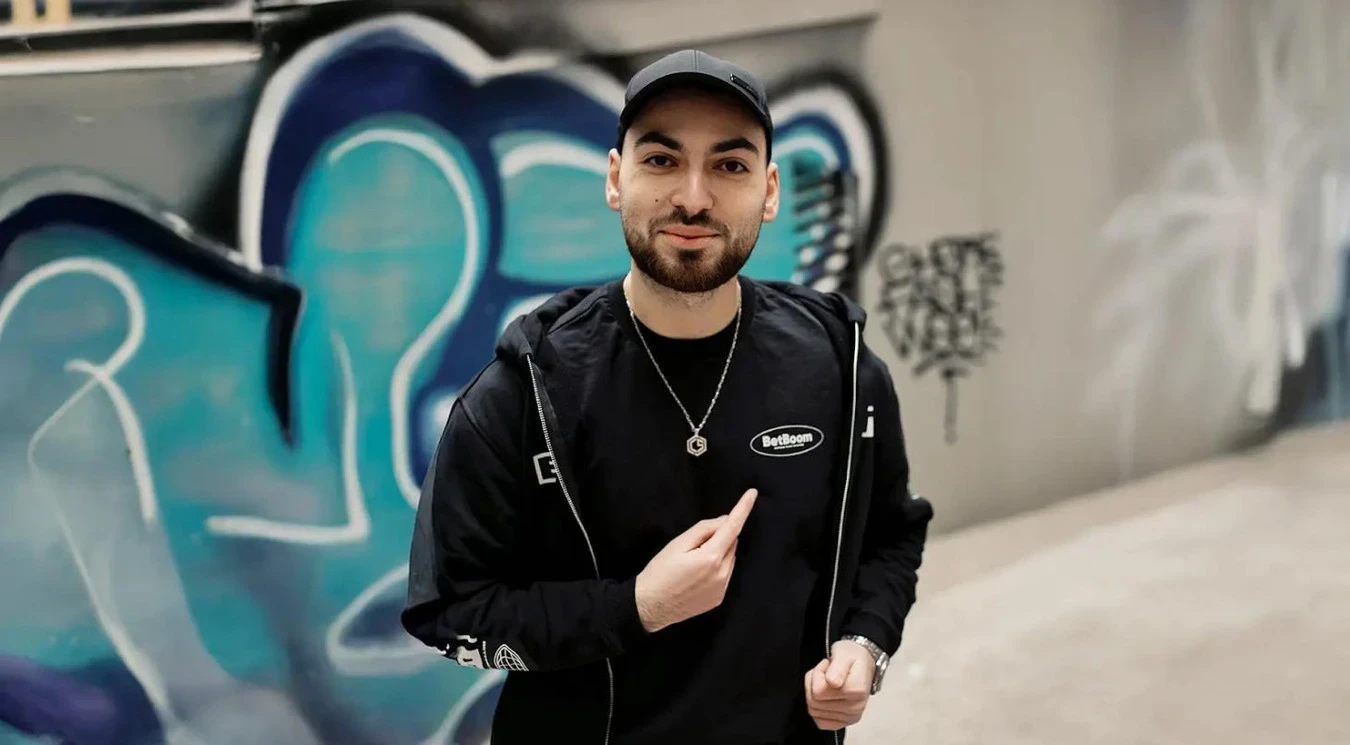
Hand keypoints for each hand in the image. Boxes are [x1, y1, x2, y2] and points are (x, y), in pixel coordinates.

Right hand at [634, 488, 757, 632]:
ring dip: (719, 553)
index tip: (753, 493)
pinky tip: (696, 576)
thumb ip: (704, 529)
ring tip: (692, 563)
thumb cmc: (659, 572)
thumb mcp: (677, 544)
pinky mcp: (718, 599)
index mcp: (711, 557)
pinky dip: (717, 569)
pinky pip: (725, 575)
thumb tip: (724, 521)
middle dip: (720, 537)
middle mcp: (722, 574)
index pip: (733, 527)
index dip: (743, 508)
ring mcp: (722, 589)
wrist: (649, 607)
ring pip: (729, 559)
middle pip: (731, 544)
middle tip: (695, 544)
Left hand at [804, 640, 874, 730]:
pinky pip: (820, 722)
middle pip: (814, 702)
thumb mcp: (843, 653)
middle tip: (826, 673)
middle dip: (814, 683)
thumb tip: (832, 682)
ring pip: (814, 711)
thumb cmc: (852, 656)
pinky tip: (826, 696)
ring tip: (827, 682)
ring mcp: (850, 717)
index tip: (827, 666)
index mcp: (856, 690)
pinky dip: (819, 709)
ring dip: (815, 694)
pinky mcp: (845, 723)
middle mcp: (856, 707)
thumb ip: (838, 667)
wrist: (863, 663)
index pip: (817, 690)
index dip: (817, 674)